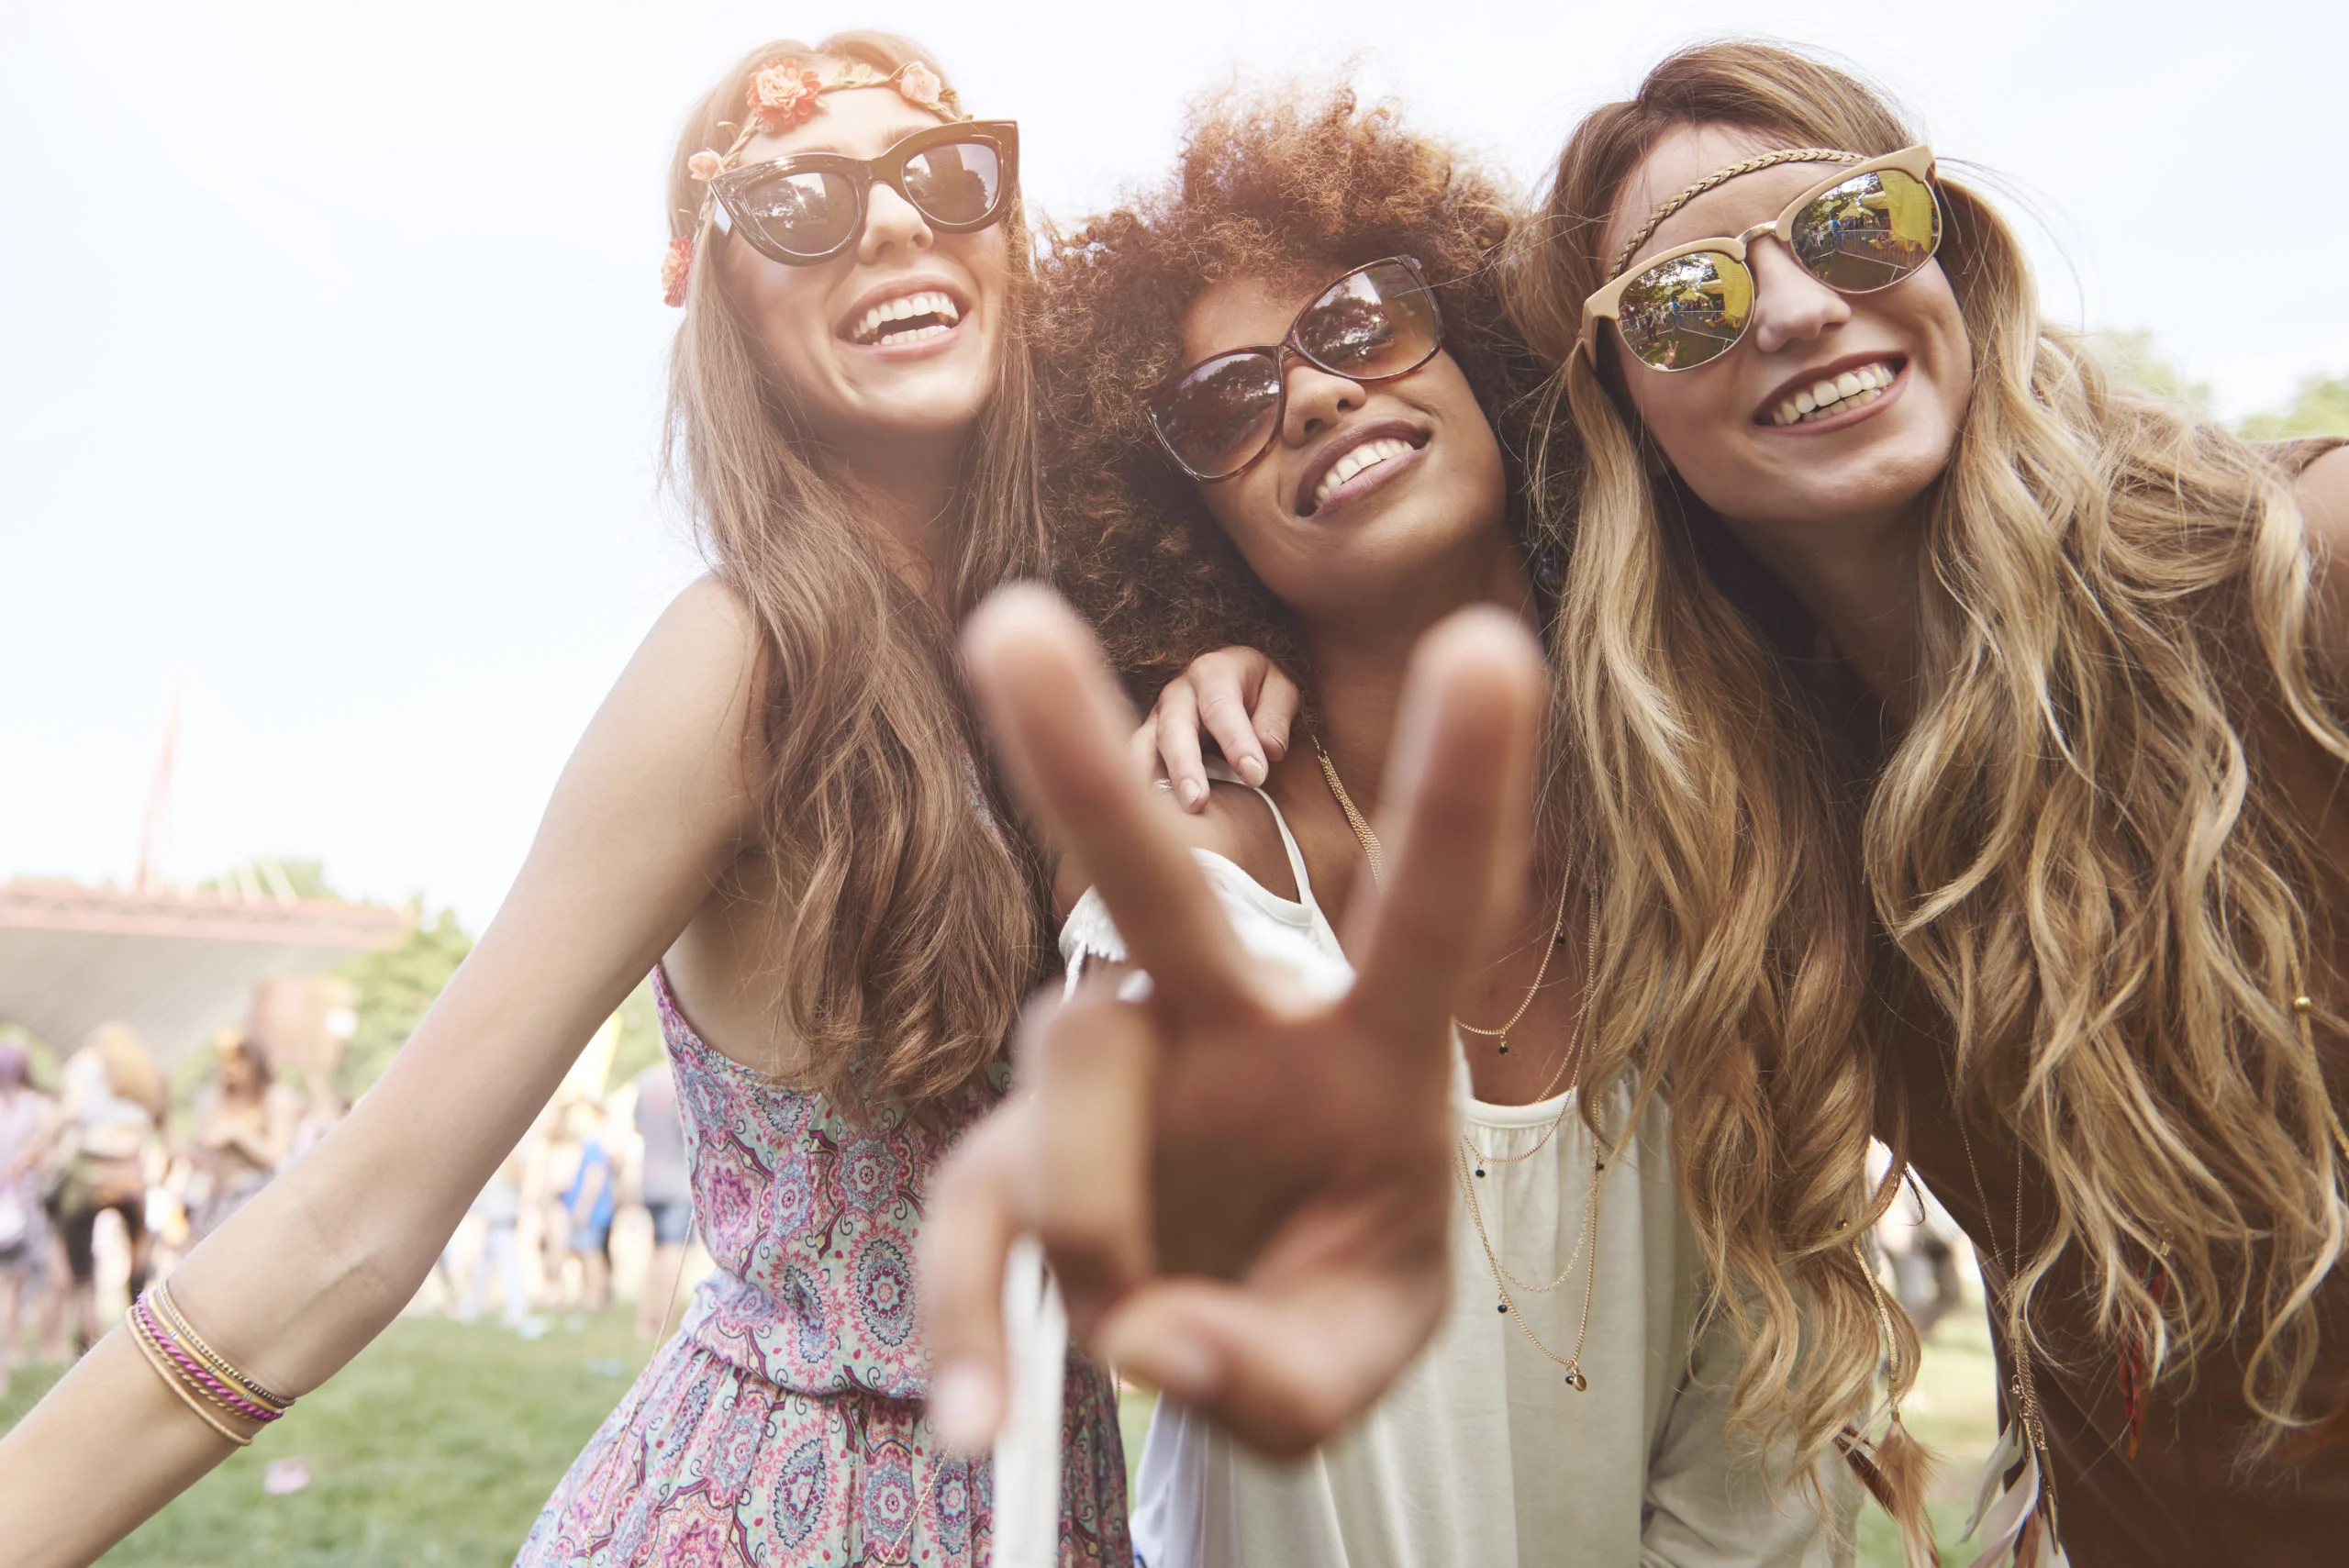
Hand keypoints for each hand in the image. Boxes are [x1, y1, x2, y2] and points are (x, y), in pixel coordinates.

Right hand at [924, 586, 1541, 1454]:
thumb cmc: (1328, 1292)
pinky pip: (968, 1215)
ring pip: (1065, 1073)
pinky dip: (963, 1319)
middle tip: (1009, 626)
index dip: (1461, 788)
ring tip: (1143, 1333)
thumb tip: (1143, 1337)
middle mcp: (1228, 1024)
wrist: (1239, 1325)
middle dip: (1083, 766)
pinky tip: (979, 1422)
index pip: (1426, 909)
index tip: (1490, 643)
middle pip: (1155, 887)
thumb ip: (1282, 1378)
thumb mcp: (1360, 1360)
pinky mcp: (1016, 1156)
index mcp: (1369, 1046)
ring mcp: (1113, 1079)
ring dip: (1098, 1213)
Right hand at [1134, 647, 1299, 809]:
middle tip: (1197, 802)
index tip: (1255, 776)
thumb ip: (1275, 718)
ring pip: (1145, 746)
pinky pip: (1136, 763)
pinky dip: (1138, 785)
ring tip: (1161, 813)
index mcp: (1213, 673)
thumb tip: (1268, 750)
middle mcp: (1178, 692)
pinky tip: (1147, 812)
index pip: (1220, 708)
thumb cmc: (1259, 690)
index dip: (1236, 742)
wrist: (1233, 678)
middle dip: (1184, 766)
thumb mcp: (1280, 691)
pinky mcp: (1148, 741)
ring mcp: (1157, 717)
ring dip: (1152, 780)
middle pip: (1174, 729)